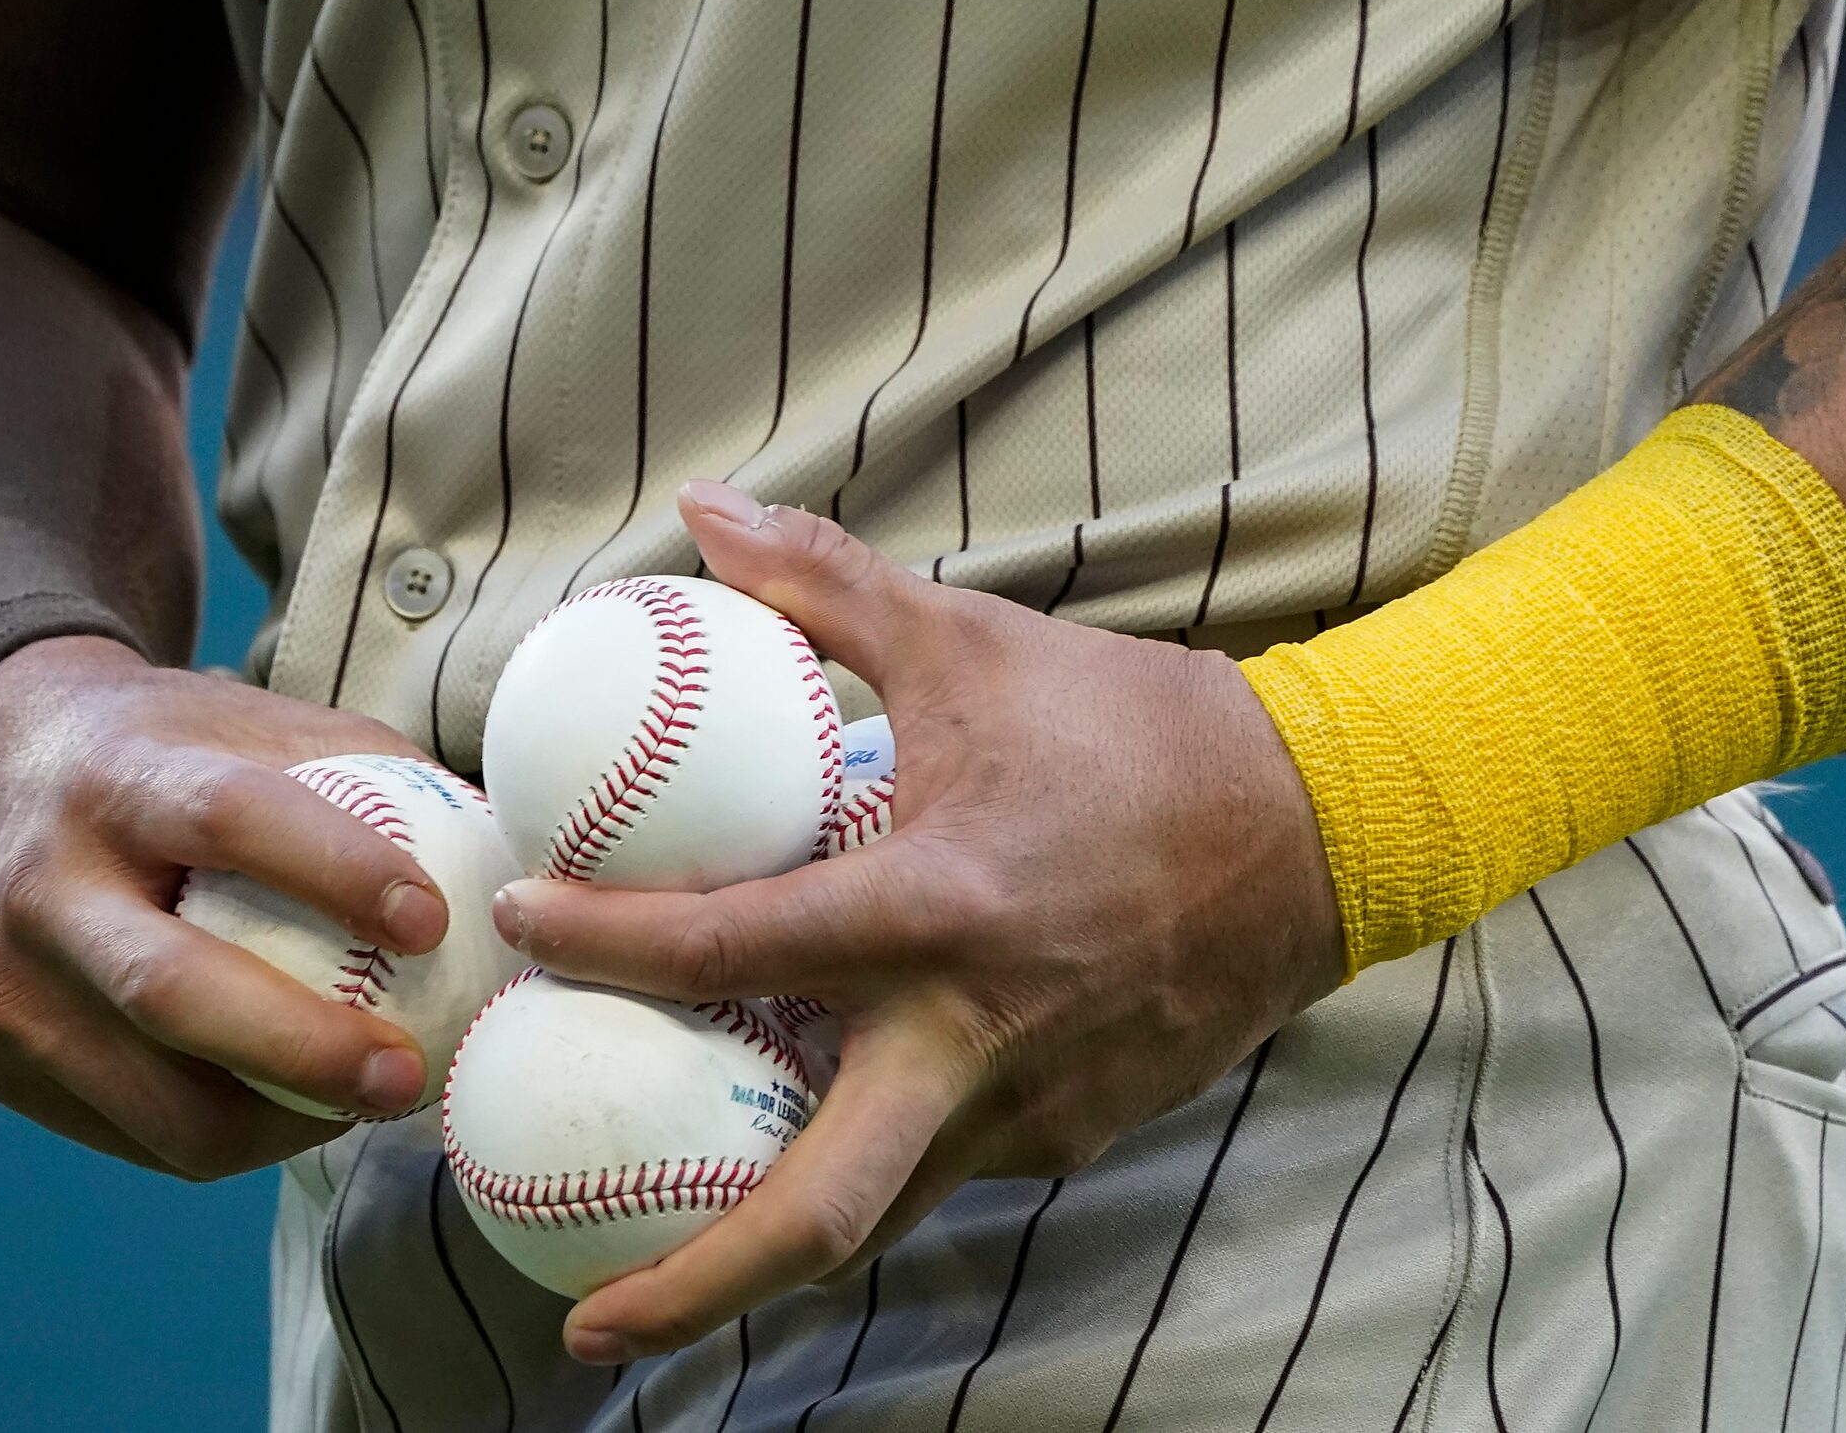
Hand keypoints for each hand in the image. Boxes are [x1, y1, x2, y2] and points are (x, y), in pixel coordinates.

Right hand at [0, 635, 449, 1177]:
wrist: (1, 773)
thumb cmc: (183, 755)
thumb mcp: (261, 727)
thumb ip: (377, 773)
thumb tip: (522, 838)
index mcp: (120, 777)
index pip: (229, 819)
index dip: (333, 868)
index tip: (435, 918)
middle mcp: (43, 881)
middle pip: (171, 990)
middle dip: (304, 1050)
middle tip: (411, 1077)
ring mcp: (4, 982)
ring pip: (153, 1096)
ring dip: (279, 1123)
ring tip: (370, 1104)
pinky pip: (134, 1128)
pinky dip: (229, 1135)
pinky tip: (297, 1113)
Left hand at [494, 483, 1346, 1362]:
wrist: (1324, 826)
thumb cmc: (1140, 730)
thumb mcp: (975, 641)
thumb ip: (828, 585)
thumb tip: (705, 515)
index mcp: (935, 911)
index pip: (730, 949)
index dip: (604, 943)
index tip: (521, 925)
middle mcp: (975, 1037)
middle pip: (818, 1216)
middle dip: (691, 1291)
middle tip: (579, 1330)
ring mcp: (1033, 1104)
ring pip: (880, 1209)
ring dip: (768, 1244)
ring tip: (666, 1255)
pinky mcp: (1076, 1131)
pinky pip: (948, 1161)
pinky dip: (871, 1161)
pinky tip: (819, 1123)